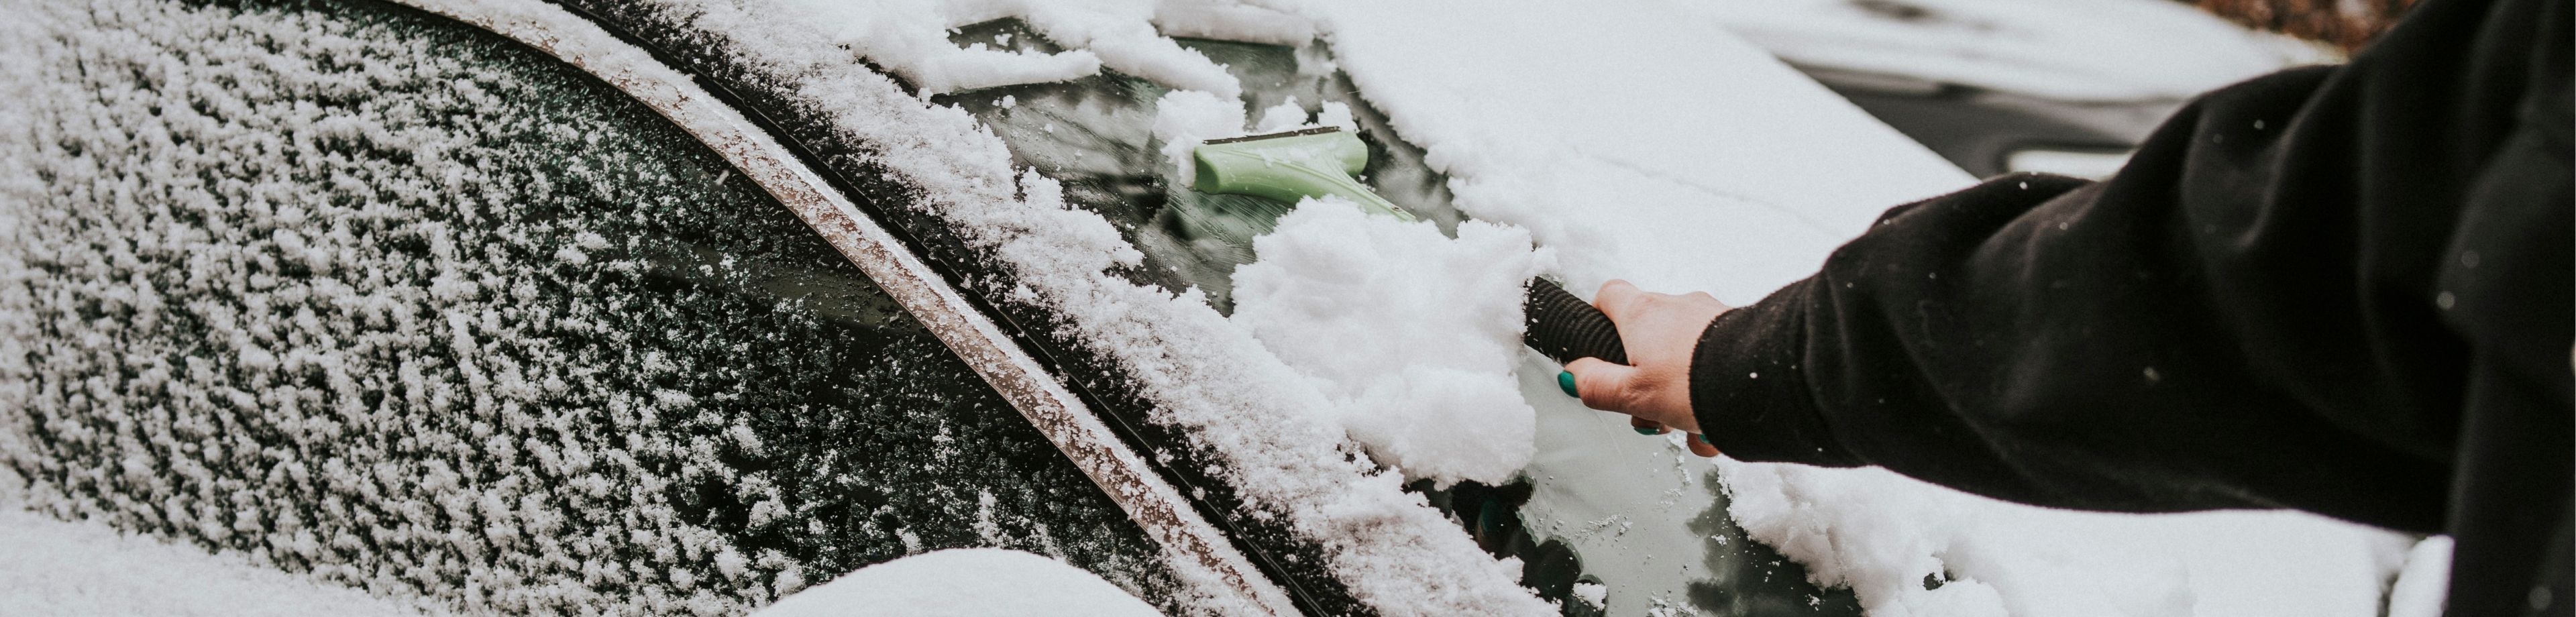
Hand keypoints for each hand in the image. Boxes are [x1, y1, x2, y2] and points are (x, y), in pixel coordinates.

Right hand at [1563, 280, 1730, 455]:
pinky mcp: (1738, 336)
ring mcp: (1709, 320)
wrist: (1763, 384)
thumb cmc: (1697, 384)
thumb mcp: (1632, 394)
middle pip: (1646, 340)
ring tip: (1690, 428)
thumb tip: (1573, 375)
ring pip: (1681, 360)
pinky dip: (1710, 396)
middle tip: (1649, 412)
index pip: (1609, 296)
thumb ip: (1596, 385)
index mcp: (1642, 314)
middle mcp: (1676, 308)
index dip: (1599, 319)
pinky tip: (1715, 427)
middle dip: (1645, 381)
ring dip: (1680, 397)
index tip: (1599, 345)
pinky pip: (1713, 367)